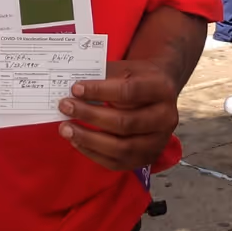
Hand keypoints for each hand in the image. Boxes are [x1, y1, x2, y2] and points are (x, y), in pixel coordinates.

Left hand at [57, 59, 178, 171]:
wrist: (159, 93)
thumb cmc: (137, 78)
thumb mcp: (126, 68)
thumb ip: (103, 76)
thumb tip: (74, 89)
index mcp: (161, 89)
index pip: (129, 92)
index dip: (100, 91)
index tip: (75, 89)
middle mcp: (165, 118)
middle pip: (125, 122)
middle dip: (90, 115)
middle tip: (65, 107)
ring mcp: (158, 142)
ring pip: (121, 147)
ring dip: (89, 139)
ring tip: (66, 128)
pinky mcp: (147, 158)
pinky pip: (117, 162)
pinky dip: (93, 153)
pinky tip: (76, 141)